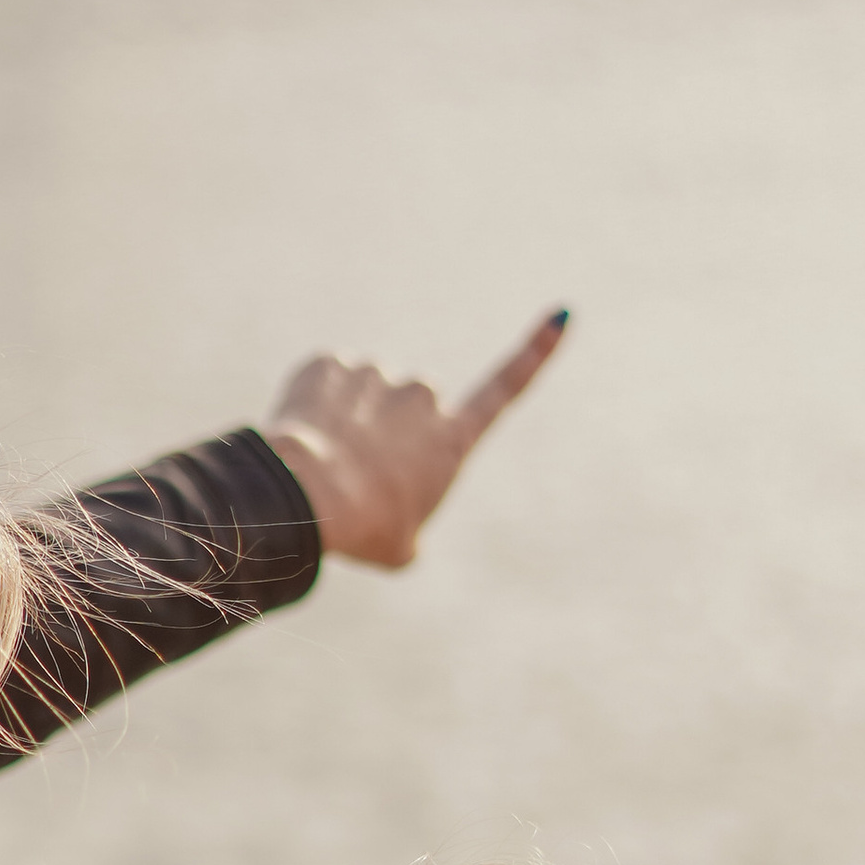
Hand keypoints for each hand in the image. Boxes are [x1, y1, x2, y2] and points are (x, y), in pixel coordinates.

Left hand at [261, 312, 567, 568]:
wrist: (312, 493)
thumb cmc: (362, 528)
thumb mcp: (399, 549)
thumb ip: (409, 526)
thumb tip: (395, 517)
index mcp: (452, 438)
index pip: (504, 389)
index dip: (534, 352)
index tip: (560, 315)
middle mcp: (423, 396)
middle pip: (411, 407)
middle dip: (389, 431)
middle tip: (360, 473)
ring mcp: (377, 374)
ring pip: (363, 395)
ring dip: (348, 420)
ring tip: (329, 462)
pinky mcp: (331, 363)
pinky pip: (323, 385)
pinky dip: (312, 409)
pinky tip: (305, 440)